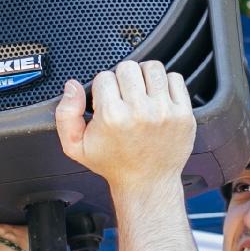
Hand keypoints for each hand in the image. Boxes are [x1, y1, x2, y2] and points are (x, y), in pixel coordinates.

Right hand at [54, 60, 195, 192]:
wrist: (147, 183)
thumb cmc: (113, 164)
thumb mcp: (76, 147)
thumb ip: (66, 114)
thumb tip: (72, 86)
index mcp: (112, 116)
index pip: (104, 76)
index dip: (103, 88)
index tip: (107, 102)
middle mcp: (140, 111)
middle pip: (128, 67)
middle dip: (123, 78)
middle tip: (124, 96)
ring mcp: (164, 111)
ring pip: (152, 67)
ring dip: (144, 76)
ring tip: (141, 93)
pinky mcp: (183, 113)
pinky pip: (175, 79)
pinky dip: (166, 84)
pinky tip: (158, 99)